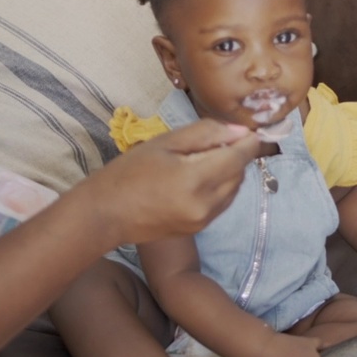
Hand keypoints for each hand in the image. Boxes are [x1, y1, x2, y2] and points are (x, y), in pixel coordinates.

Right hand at [87, 119, 259, 245]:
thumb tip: (240, 131)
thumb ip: (206, 133)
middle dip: (236, 154)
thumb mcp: (166, 142)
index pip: (240, 156)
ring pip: (235, 188)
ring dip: (230, 171)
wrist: (107, 212)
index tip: (249, 129)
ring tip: (203, 158)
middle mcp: (206, 203)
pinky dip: (221, 187)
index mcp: (196, 179)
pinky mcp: (201, 228)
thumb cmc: (130, 171)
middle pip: (240, 172)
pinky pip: (223, 202)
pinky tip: (200, 177)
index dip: (249, 140)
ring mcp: (205, 219)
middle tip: (215, 140)